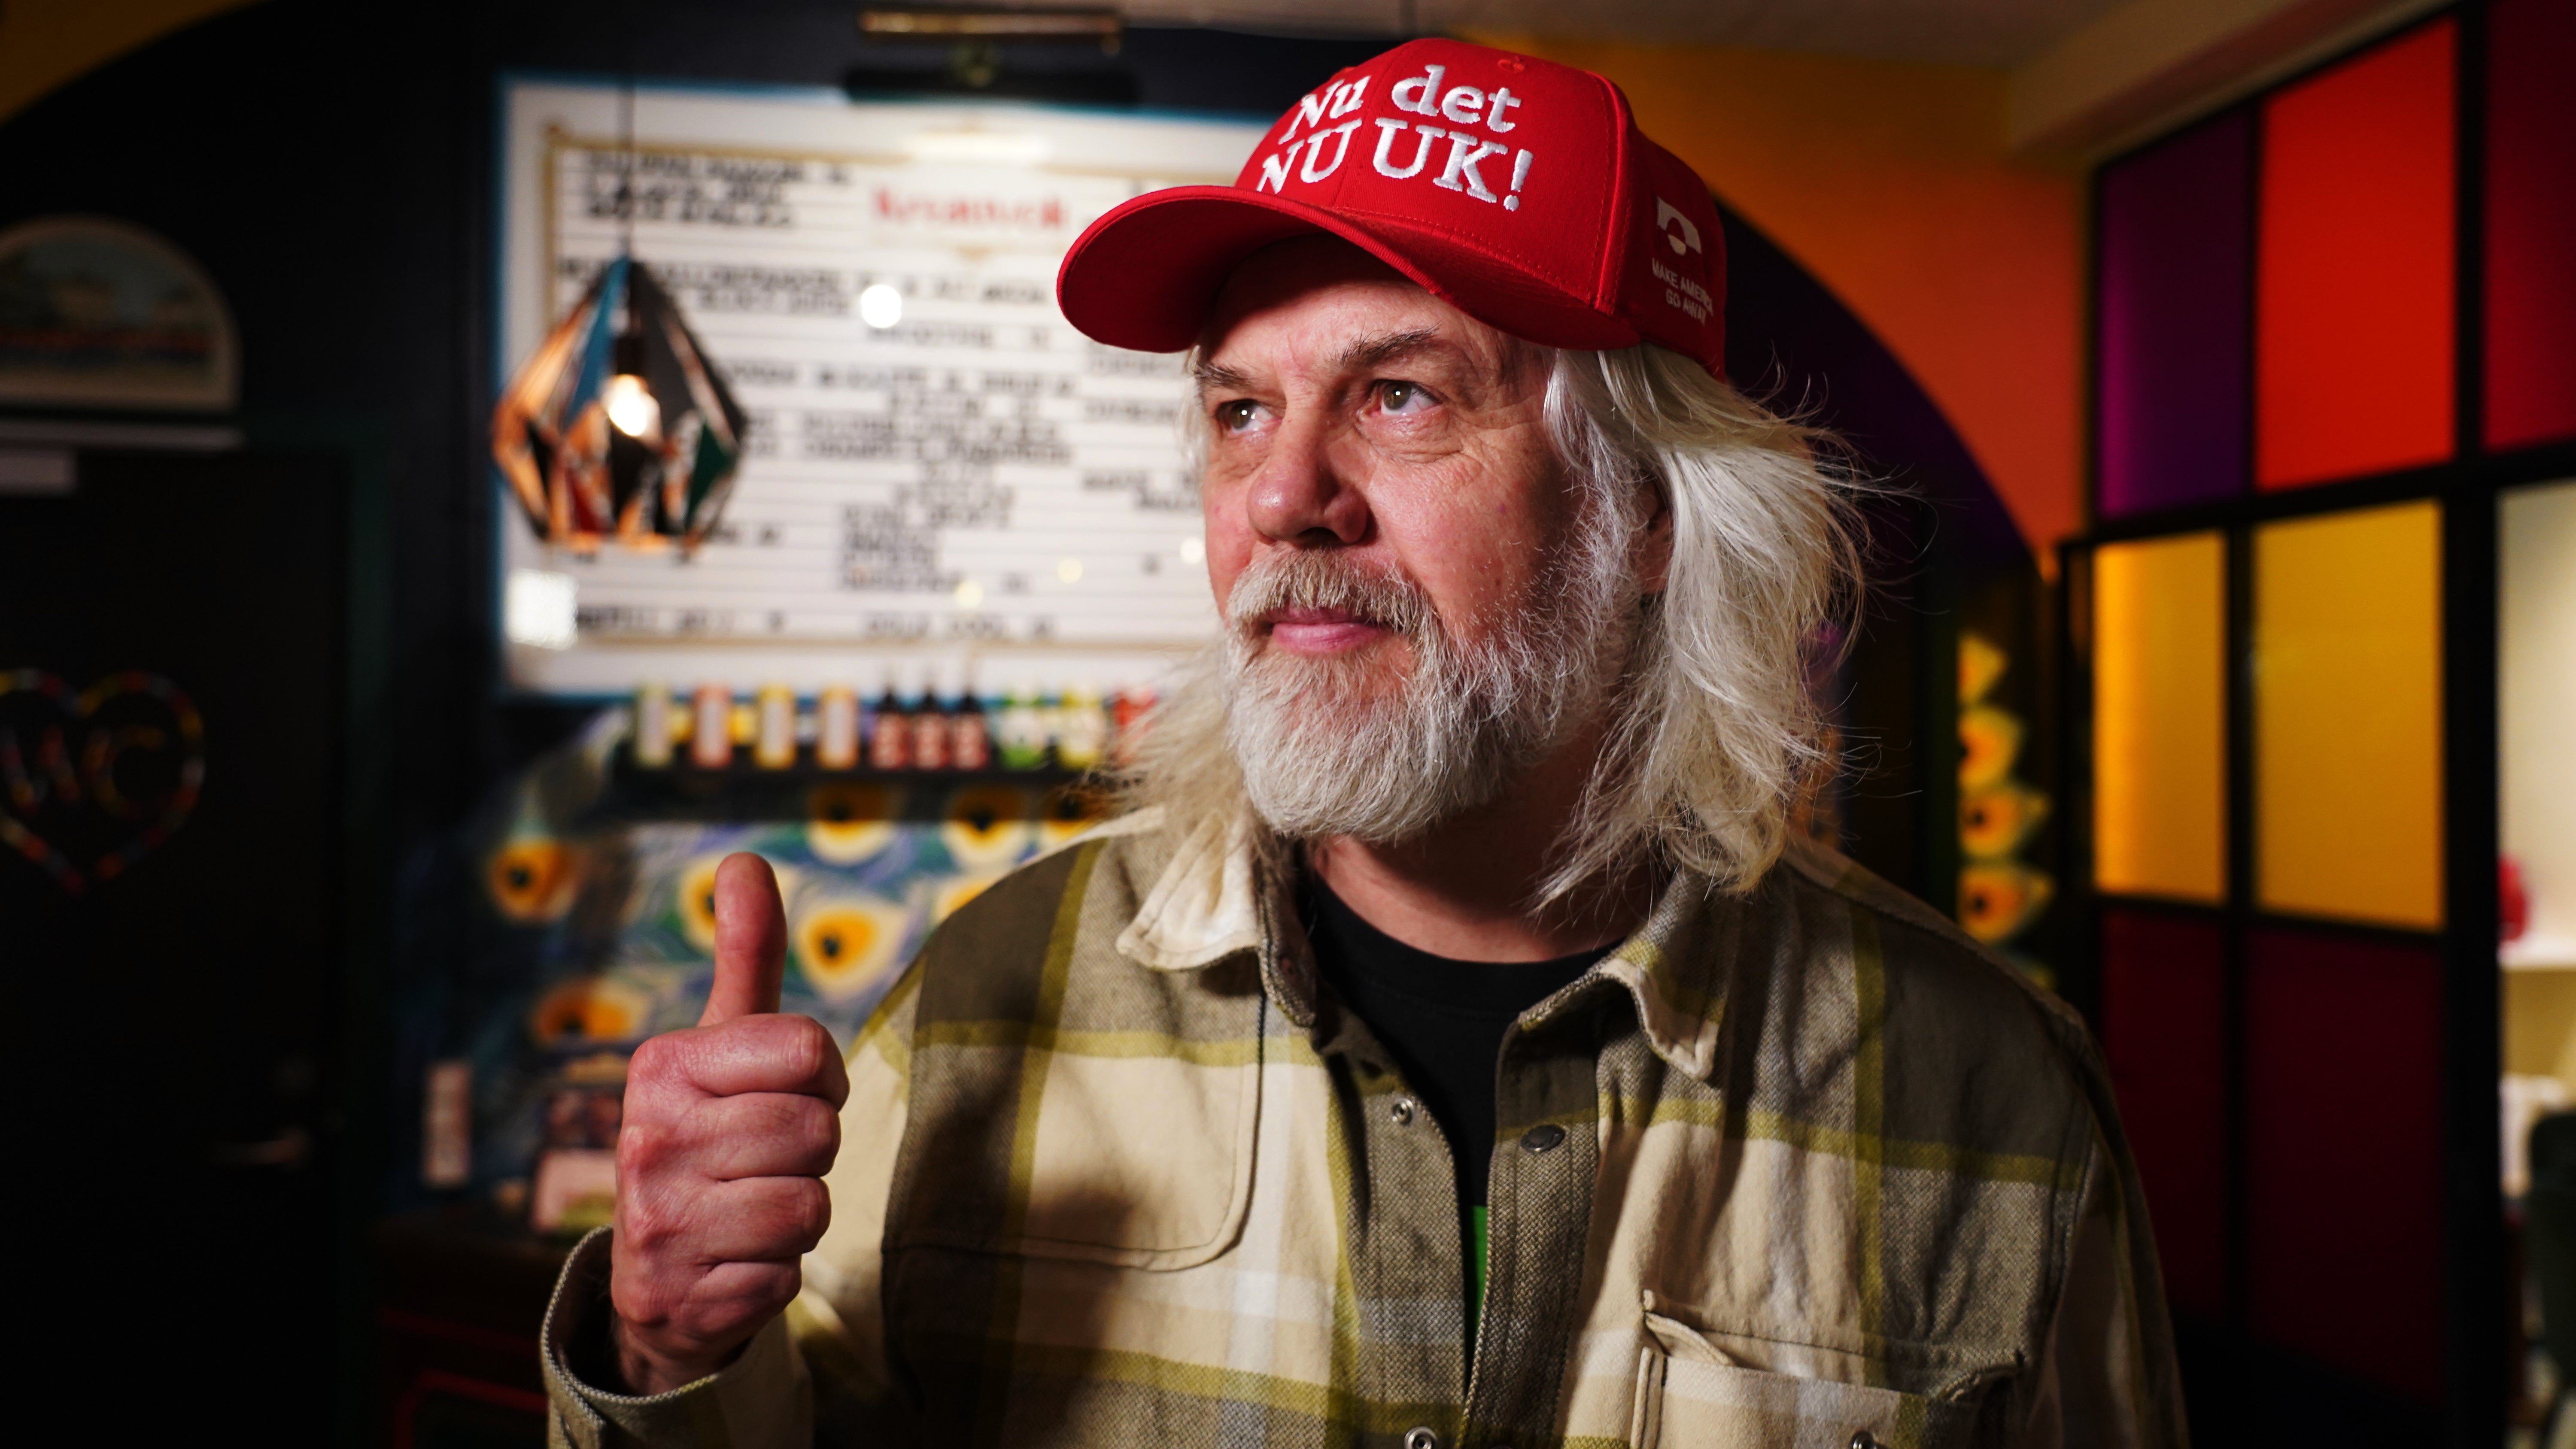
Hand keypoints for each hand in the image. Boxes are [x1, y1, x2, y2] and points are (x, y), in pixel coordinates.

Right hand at [608, 853, 847, 1393]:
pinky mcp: (686, 1298)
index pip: (809, 1052)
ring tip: (750, 1207)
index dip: (818, 1079)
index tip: (780, 1095)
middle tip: (764, 1160)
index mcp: (663, 1068)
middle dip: (811, 1150)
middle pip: (816, 1131)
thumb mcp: (722, 1043)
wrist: (657, 1276)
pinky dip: (779, 1271)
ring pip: (810, 1205)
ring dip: (800, 1212)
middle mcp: (648, 1141)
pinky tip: (736, 1261)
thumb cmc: (710, 1137)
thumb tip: (744, 857)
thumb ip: (744, 953)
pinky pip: (790, 1274)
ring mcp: (661, 1224)